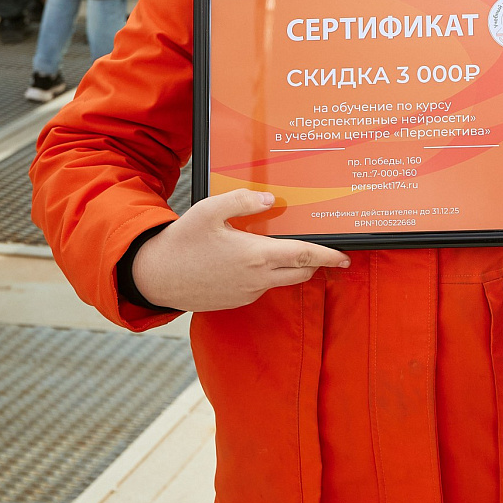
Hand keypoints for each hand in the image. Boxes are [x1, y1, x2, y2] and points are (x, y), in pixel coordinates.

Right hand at [130, 189, 349, 311]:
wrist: (156, 276)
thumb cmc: (183, 241)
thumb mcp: (211, 209)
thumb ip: (243, 201)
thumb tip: (270, 200)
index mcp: (256, 256)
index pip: (304, 256)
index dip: (329, 257)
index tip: (346, 258)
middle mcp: (256, 280)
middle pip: (299, 272)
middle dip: (312, 261)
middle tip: (315, 247)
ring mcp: (246, 294)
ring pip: (280, 280)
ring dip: (286, 266)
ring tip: (274, 246)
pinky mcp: (235, 302)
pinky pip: (260, 287)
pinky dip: (265, 274)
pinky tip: (248, 259)